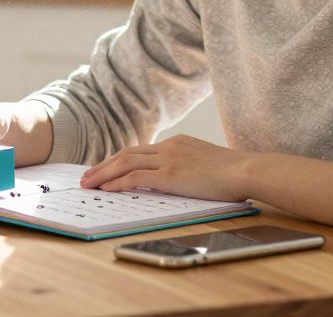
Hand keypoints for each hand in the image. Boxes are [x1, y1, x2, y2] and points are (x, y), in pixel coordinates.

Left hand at [78, 134, 249, 201]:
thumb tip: (176, 180)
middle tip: (87, 176)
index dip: (118, 160)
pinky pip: (136, 177)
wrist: (246, 170)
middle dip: (103, 165)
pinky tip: (106, 189)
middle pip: (126, 153)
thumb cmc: (233, 173)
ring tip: (88, 184)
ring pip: (125, 163)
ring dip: (103, 174)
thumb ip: (187, 168)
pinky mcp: (170, 175)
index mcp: (177, 143)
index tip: (104, 168)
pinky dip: (117, 182)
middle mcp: (168, 147)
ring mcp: (168, 159)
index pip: (139, 150)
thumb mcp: (205, 164)